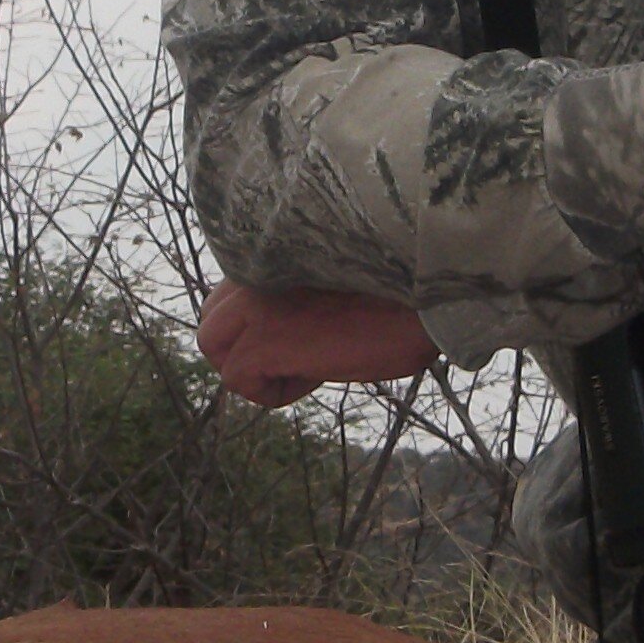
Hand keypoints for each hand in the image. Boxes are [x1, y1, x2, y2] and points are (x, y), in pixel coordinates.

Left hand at [197, 282, 442, 407]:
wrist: (432, 297)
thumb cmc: (405, 293)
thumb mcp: (342, 283)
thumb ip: (303, 291)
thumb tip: (295, 329)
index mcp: (275, 251)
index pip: (231, 294)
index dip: (261, 326)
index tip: (309, 331)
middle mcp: (256, 270)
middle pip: (211, 318)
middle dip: (243, 348)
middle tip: (297, 357)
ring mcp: (256, 302)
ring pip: (212, 346)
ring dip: (252, 369)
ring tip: (303, 367)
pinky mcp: (265, 338)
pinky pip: (236, 379)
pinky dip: (272, 392)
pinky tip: (315, 375)